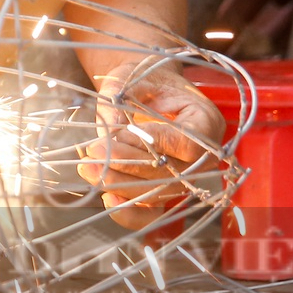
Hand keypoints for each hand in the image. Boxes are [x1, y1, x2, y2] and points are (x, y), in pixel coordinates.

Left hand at [75, 56, 225, 230]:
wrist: (147, 90)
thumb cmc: (144, 80)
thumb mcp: (132, 81)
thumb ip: (122, 107)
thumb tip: (109, 138)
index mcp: (205, 121)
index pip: (189, 143)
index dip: (154, 141)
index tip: (122, 132)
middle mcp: (204, 156)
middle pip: (171, 174)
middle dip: (127, 164)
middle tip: (93, 151)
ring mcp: (186, 178)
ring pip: (157, 193)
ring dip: (120, 184)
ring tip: (87, 167)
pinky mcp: (165, 191)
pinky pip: (152, 212)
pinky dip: (130, 212)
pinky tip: (108, 198)